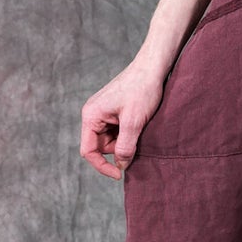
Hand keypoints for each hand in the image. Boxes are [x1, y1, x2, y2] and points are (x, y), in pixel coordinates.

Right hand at [80, 63, 166, 179]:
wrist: (152, 67)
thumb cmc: (142, 89)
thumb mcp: (134, 121)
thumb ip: (126, 146)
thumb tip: (122, 166)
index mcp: (91, 116)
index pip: (88, 151)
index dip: (102, 166)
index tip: (119, 174)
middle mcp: (92, 115)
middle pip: (100, 147)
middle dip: (118, 150)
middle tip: (138, 143)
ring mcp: (103, 113)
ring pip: (110, 140)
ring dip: (125, 142)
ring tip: (140, 129)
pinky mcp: (113, 111)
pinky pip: (117, 131)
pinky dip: (128, 134)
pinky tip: (139, 125)